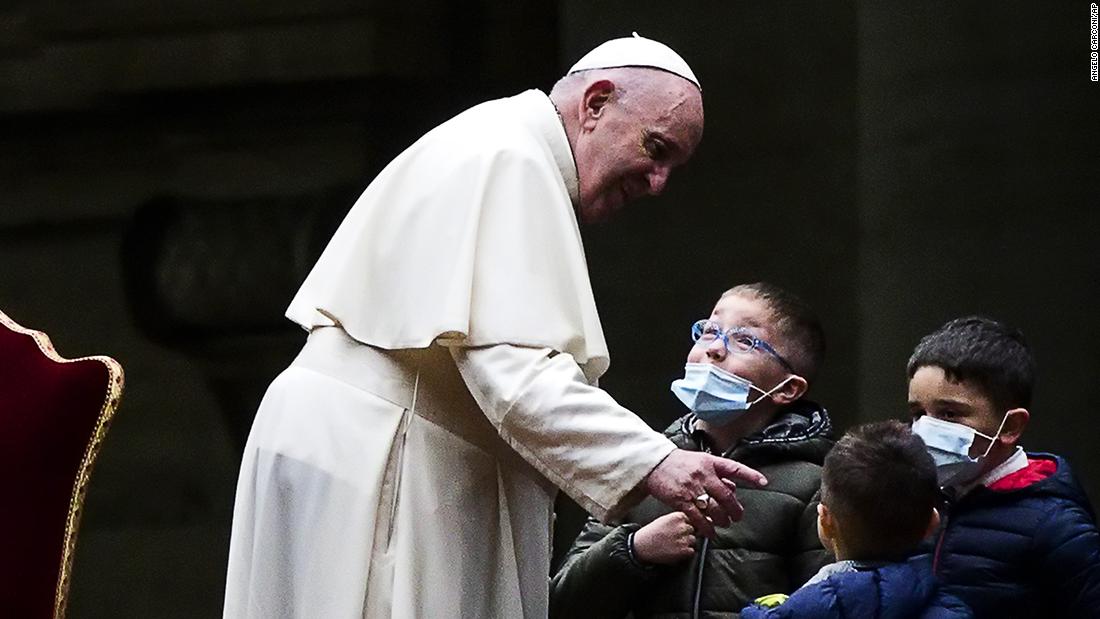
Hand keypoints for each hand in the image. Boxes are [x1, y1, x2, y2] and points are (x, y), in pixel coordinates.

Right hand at [632, 512, 696, 564]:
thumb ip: (677, 520)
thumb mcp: (664, 519)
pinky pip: (691, 551)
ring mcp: (684, 539)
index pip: (689, 519)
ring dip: (687, 543)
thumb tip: (689, 523)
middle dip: (685, 534)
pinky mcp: (684, 551)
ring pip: (693, 540)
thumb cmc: (651, 533)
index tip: (677, 530)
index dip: (683, 525)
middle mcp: (682, 526)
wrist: (643, 546)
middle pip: (692, 530)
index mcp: (678, 516)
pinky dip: (686, 552)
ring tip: (674, 544)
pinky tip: (675, 550)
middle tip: (674, 538)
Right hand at [644, 449, 767, 537]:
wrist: (655, 463)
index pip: (735, 468)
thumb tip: (732, 486)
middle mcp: (703, 475)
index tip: (763, 482)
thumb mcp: (700, 461)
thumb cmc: (679, 463)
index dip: (750, 475)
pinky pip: (698, 517)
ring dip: (722, 519)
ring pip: (713, 508)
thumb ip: (717, 473)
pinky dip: (706, 527)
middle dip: (735, 509)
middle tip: (738, 516)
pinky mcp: (681, 500)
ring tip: (724, 523)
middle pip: (726, 495)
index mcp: (710, 463)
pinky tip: (710, 532)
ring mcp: (692, 488)